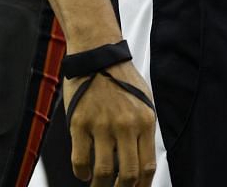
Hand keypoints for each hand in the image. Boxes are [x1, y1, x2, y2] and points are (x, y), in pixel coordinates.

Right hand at [63, 60, 156, 186]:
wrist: (96, 54)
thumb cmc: (120, 78)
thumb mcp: (143, 101)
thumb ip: (143, 130)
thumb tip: (141, 162)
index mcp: (145, 121)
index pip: (147, 166)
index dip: (142, 186)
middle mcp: (125, 125)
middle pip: (128, 174)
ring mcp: (101, 125)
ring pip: (104, 172)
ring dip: (101, 186)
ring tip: (98, 186)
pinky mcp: (79, 122)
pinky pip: (80, 160)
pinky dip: (81, 173)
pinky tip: (83, 174)